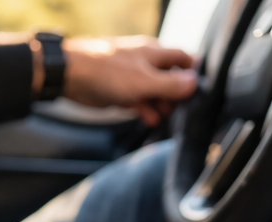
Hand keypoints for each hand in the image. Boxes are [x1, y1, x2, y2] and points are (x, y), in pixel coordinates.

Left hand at [46, 37, 197, 125]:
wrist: (72, 76)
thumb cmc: (107, 72)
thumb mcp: (145, 81)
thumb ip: (170, 84)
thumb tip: (194, 83)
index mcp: (155, 53)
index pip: (183, 58)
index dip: (193, 72)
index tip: (199, 90)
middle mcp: (146, 63)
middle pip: (170, 78)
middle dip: (177, 94)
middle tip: (181, 110)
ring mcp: (133, 78)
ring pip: (155, 91)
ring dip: (161, 104)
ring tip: (165, 116)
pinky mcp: (121, 91)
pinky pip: (139, 100)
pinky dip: (145, 109)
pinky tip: (150, 118)